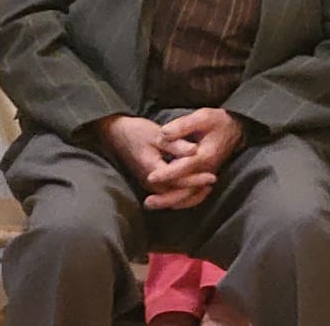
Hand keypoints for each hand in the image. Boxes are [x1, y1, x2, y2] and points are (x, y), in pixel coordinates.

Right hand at [94, 115, 208, 209]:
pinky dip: (181, 193)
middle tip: (213, 181)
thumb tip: (194, 150)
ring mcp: (149, 183)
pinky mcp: (150, 182)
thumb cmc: (136, 132)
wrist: (116, 134)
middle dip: (195, 191)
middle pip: (175, 194)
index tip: (212, 176)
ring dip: (189, 195)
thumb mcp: (157, 134)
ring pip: (172, 197)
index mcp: (151, 170)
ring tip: (208, 187)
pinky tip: (195, 186)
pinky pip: (168, 193)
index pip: (177, 181)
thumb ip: (176, 143)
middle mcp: (149, 181)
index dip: (195, 180)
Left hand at [145, 108, 245, 210]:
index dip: (168, 173)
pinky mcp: (205, 177)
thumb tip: (164, 134)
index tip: (150, 177)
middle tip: (148, 203)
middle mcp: (208, 169)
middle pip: (188, 189)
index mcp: (206, 154)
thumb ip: (183, 125)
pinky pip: (194, 195)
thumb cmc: (218, 121)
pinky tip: (166, 202)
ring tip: (151, 204)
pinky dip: (181, 201)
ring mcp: (207, 175)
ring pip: (190, 195)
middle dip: (167, 197)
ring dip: (171, 201)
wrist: (236, 128)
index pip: (185, 167)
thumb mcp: (203, 116)